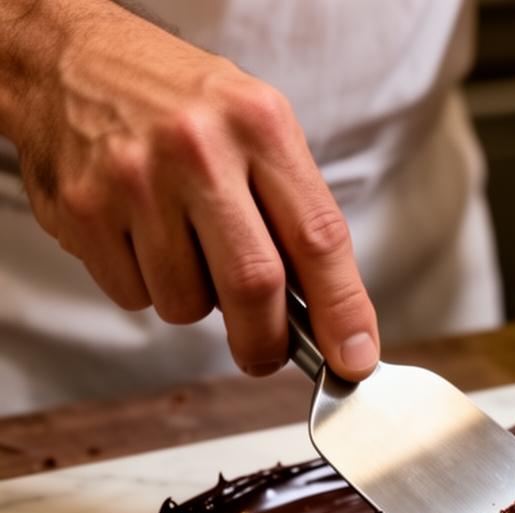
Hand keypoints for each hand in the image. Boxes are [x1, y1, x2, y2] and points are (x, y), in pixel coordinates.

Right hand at [12, 2, 378, 379]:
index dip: (342, 310)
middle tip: (266, 353)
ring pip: (188, 304)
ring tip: (185, 250)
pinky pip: (135, 297)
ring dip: (197, 303)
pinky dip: (148, 290)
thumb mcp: (256, 130)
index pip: (319, 237)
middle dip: (267, 340)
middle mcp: (198, 149)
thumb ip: (295, 214)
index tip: (354, 357)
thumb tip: (329, 315)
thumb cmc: (178, 106)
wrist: (66, 60)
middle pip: (254, 285)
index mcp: (259, 126)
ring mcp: (136, 179)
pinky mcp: (83, 210)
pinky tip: (141, 240)